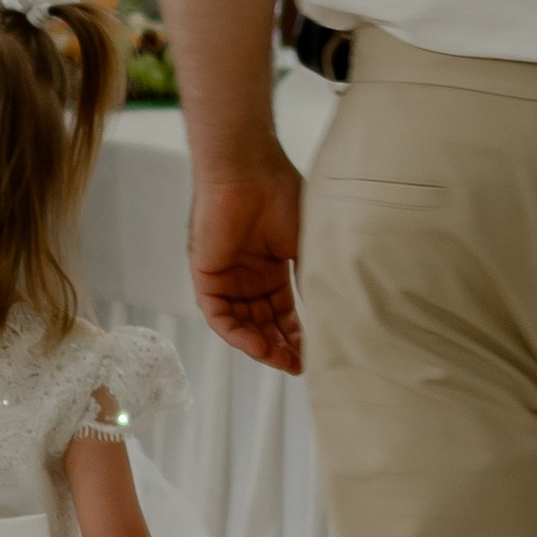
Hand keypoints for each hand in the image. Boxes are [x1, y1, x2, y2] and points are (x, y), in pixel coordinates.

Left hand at [190, 162, 303, 373]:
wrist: (249, 170)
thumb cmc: (281, 194)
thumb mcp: (306, 245)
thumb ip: (312, 280)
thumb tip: (330, 315)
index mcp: (272, 266)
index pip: (284, 311)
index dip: (298, 335)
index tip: (315, 354)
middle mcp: (248, 275)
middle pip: (263, 323)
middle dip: (281, 347)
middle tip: (301, 366)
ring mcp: (226, 276)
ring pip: (241, 324)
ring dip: (261, 346)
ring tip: (284, 361)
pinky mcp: (206, 275)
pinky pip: (219, 314)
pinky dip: (238, 334)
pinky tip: (259, 346)